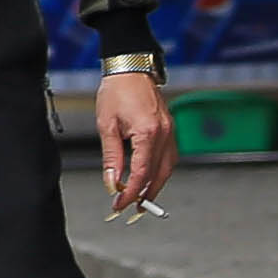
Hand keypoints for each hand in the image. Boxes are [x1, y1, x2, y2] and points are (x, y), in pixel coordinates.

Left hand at [95, 70, 175, 216]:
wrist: (130, 68)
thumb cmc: (117, 91)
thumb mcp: (107, 125)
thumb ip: (111, 157)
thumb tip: (111, 181)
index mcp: (148, 132)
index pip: (141, 173)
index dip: (130, 192)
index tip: (119, 203)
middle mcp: (164, 134)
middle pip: (158, 175)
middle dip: (144, 195)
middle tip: (130, 209)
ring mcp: (170, 131)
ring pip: (167, 168)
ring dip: (155, 186)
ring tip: (141, 199)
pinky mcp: (169, 128)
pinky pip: (169, 157)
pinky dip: (160, 171)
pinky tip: (150, 178)